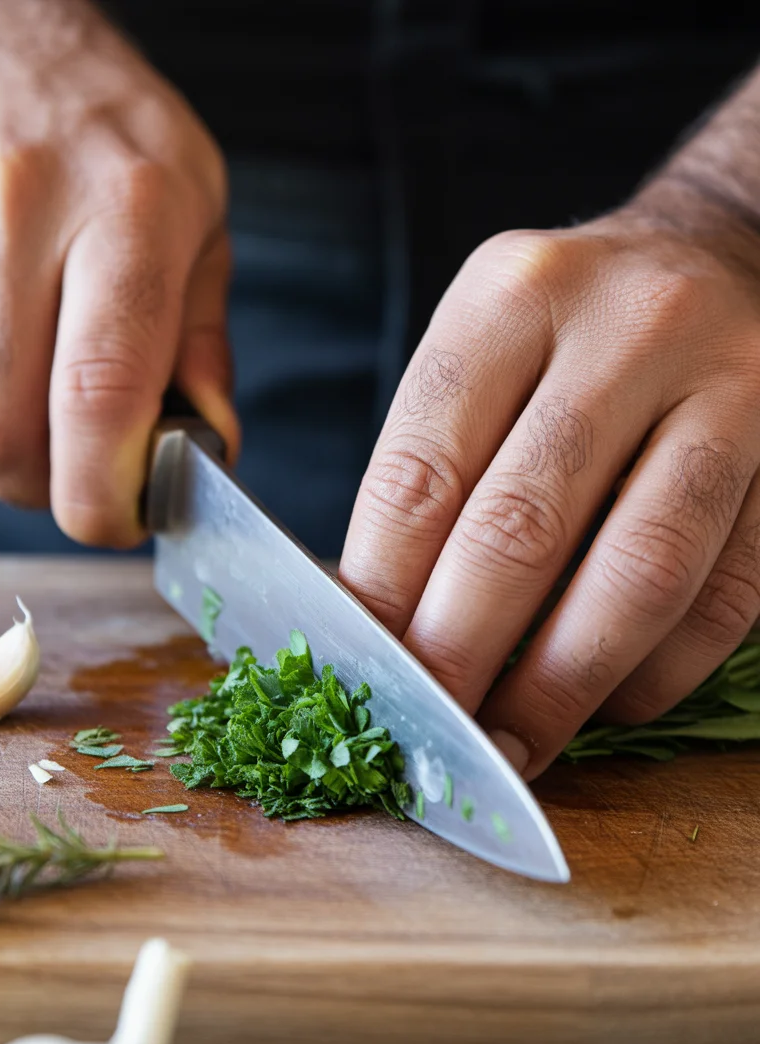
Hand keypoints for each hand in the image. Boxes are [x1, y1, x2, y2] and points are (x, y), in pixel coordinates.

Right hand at [0, 0, 237, 546]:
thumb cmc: (109, 137)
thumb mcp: (198, 218)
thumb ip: (202, 340)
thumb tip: (205, 446)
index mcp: (125, 210)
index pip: (98, 393)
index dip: (102, 492)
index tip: (118, 518)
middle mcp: (14, 213)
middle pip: (0, 433)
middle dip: (43, 487)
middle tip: (76, 471)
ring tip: (36, 394)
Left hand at [340, 213, 759, 777]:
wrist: (720, 254)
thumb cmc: (571, 328)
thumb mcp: (483, 350)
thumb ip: (437, 468)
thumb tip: (382, 624)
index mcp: (510, 299)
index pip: (422, 475)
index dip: (383, 597)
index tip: (365, 674)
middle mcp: (625, 329)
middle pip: (521, 529)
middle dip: (464, 656)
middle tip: (431, 734)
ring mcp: (729, 388)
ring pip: (638, 571)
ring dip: (563, 684)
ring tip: (513, 745)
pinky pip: (727, 596)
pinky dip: (658, 671)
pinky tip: (607, 703)